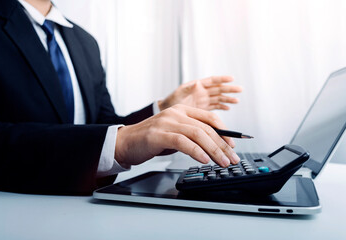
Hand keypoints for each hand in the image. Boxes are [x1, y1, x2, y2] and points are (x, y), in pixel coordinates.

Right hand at [115, 104, 239, 167]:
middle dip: (223, 145)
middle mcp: (175, 113)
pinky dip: (196, 151)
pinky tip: (204, 159)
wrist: (126, 142)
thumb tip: (214, 146)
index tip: (233, 145)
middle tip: (231, 158)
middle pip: (206, 128)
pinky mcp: (158, 134)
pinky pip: (183, 142)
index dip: (225, 131)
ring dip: (213, 150)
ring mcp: (166, 122)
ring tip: (222, 162)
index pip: (210, 118)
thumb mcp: (175, 133)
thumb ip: (191, 135)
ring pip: (197, 134)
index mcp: (182, 110)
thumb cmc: (151, 140)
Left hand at [159, 76, 242, 110]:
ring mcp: (203, 100)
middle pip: (218, 89)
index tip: (232, 78)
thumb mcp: (178, 94)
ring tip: (237, 101)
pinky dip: (222, 107)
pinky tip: (228, 108)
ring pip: (219, 98)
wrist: (166, 112)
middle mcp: (202, 92)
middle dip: (229, 89)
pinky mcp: (203, 109)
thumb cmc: (171, 101)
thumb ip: (188, 89)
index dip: (222, 79)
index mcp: (197, 86)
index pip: (212, 80)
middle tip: (240, 89)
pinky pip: (215, 107)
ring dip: (228, 99)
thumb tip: (197, 82)